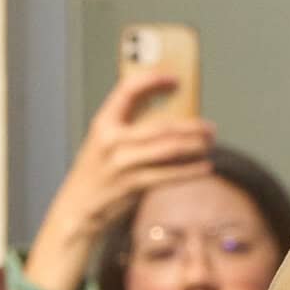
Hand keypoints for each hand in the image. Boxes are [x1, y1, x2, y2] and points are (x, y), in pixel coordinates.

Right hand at [24, 69, 216, 289]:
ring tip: (210, 142)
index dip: (152, 81)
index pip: (128, 90)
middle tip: (209, 126)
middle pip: (160, 125)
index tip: (174, 79)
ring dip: (195, 145)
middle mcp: (112, 140)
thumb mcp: (103, 142)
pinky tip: (206, 166)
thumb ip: (128, 126)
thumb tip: (168, 114)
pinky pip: (169, 175)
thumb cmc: (96, 174)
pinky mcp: (133, 185)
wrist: (78, 209)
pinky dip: (190, 170)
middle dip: (190, 125)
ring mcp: (123, 163)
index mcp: (103, 123)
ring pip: (169, 148)